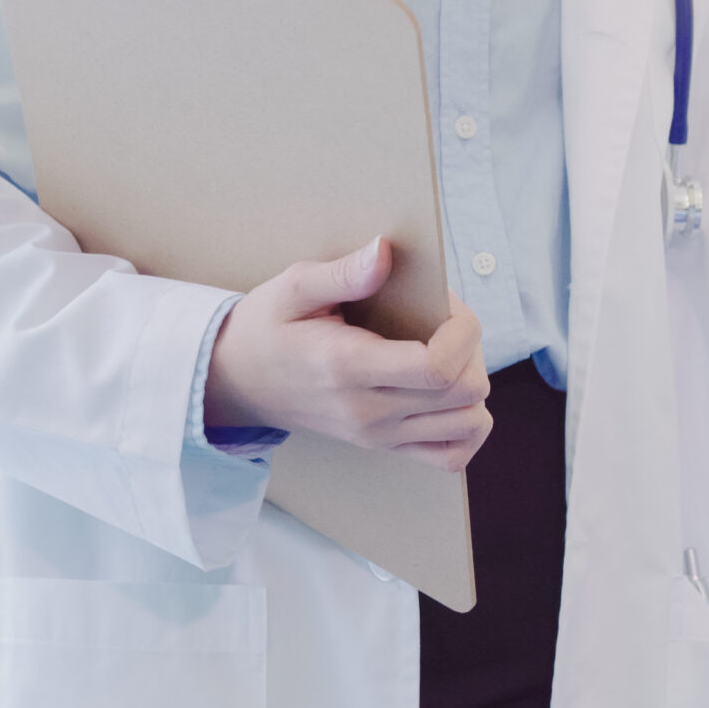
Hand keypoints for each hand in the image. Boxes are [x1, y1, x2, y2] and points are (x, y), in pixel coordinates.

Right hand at [204, 237, 492, 472]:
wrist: (236, 381)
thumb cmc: (268, 327)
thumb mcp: (294, 287)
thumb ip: (344, 273)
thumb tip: (385, 252)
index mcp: (348, 367)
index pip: (438, 367)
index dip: (464, 333)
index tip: (447, 307)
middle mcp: (368, 410)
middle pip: (464, 392)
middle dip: (471, 349)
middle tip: (445, 323)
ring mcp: (379, 435)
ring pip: (469, 424)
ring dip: (472, 385)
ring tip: (446, 355)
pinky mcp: (385, 446)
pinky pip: (452, 455)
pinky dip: (466, 426)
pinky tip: (449, 395)